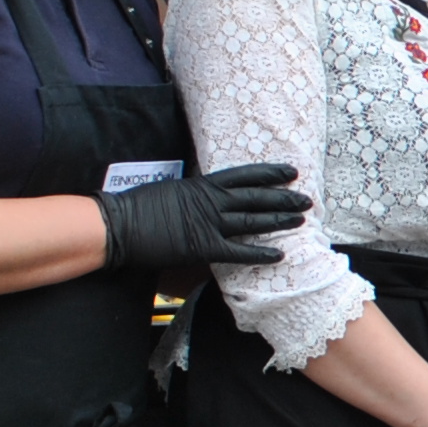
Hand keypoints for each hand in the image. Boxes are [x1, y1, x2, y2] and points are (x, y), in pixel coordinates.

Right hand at [96, 161, 308, 271]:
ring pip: (252, 222)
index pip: (245, 175)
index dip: (270, 173)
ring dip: (279, 221)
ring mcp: (209, 224)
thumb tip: (208, 194)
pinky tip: (280, 254)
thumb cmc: (139, 206)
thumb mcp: (172, 188)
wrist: (119, 225)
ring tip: (302, 220)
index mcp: (203, 184)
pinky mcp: (203, 247)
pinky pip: (238, 252)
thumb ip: (195, 191)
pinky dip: (260, 253)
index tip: (291, 172)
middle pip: (256, 198)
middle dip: (284, 198)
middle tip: (308, 198)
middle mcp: (211, 201)